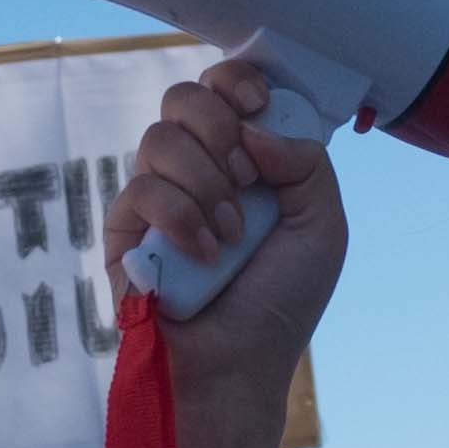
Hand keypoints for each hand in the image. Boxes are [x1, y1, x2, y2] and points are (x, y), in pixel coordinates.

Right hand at [103, 56, 343, 409]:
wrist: (240, 365)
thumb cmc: (282, 301)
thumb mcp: (322, 225)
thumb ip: (307, 162)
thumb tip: (254, 128)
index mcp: (244, 159)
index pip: (225, 88)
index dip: (237, 82)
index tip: (258, 106)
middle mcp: (198, 169)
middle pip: (184, 97)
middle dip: (219, 127)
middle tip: (245, 177)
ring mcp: (158, 197)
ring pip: (161, 139)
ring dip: (207, 183)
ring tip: (231, 235)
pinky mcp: (126, 231)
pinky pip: (141, 189)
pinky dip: (181, 218)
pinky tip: (204, 255)